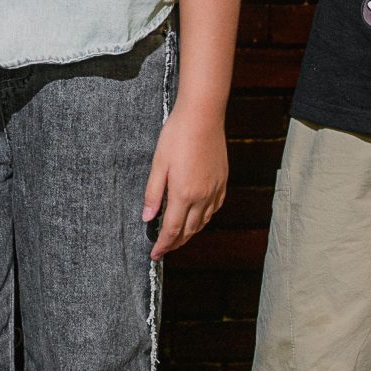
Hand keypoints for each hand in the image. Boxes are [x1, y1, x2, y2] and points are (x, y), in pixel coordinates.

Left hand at [143, 103, 227, 262]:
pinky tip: (197, 217)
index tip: (154, 254)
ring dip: (190, 233)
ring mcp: (215, 189)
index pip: (172, 230)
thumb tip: (148, 217)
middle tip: (163, 249)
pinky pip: (214, 209)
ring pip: (203, 222)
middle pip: (189, 231)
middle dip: (175, 243)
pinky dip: (204, 219)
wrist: (203, 116)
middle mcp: (203, 196)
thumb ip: (153, 193)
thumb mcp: (158, 164)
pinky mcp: (223, 181)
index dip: (163, 245)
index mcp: (184, 193)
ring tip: (178, 237)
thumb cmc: (178, 135)